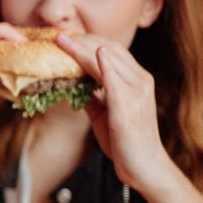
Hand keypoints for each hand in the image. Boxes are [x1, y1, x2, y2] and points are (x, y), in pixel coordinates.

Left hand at [56, 33, 174, 190]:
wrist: (144, 166)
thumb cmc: (125, 142)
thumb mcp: (105, 114)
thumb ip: (93, 96)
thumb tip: (74, 84)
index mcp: (136, 80)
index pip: (112, 51)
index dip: (87, 42)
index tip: (66, 38)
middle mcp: (140, 80)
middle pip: (109, 50)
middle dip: (82, 40)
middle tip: (58, 35)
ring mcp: (136, 91)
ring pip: (107, 60)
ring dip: (82, 48)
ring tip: (61, 40)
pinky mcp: (128, 106)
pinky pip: (114, 79)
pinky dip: (102, 64)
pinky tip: (91, 53)